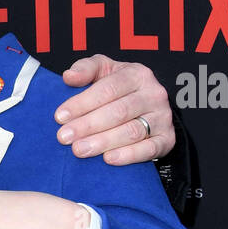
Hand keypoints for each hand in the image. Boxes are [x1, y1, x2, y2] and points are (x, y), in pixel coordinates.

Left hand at [55, 54, 173, 163]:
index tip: (60, 116)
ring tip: (79, 150)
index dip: (82, 103)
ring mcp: (163, 118)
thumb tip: (69, 76)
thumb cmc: (118, 88)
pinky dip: (129, 155)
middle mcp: (154, 94)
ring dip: (103, 142)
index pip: (108, 89)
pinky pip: (149, 149)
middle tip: (64, 137)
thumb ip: (86, 69)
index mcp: (137, 74)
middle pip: (118, 111)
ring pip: (132, 131)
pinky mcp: (167, 139)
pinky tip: (108, 159)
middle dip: (88, 125)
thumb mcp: (103, 71)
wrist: (147, 106)